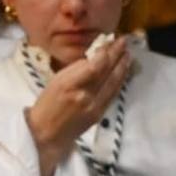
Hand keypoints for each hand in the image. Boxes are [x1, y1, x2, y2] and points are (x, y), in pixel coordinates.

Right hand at [25, 39, 131, 175]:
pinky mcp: (100, 114)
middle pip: (106, 72)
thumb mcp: (56, 81)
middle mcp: (85, 95)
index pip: (94, 66)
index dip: (105, 52)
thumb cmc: (47, 105)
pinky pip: (113, 93)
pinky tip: (123, 72)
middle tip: (124, 41)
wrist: (47, 134)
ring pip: (113, 82)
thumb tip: (94, 57)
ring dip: (122, 66)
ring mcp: (95, 106)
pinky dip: (119, 81)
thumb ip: (75, 70)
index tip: (110, 41)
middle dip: (117, 55)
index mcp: (69, 85)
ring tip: (128, 54)